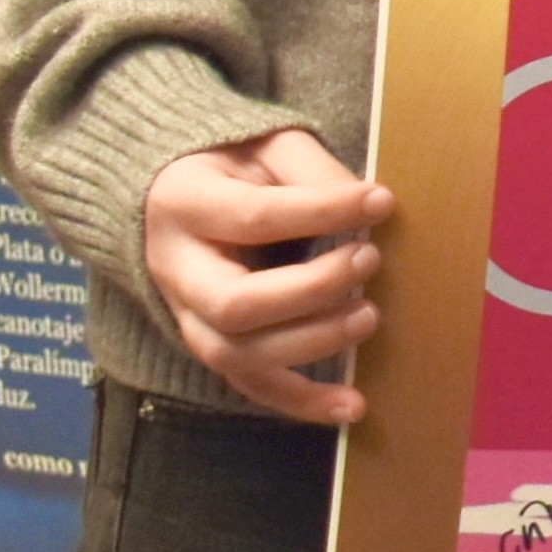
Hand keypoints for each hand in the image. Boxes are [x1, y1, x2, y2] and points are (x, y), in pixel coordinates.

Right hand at [136, 127, 394, 425]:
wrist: (172, 198)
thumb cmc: (233, 166)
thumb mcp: (266, 145)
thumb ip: (312, 169)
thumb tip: (367, 203)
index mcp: (184, 204)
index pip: (252, 217)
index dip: (320, 211)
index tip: (379, 201)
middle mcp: (175, 269)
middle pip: (234, 304)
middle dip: (311, 290)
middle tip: (369, 260)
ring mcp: (187, 316)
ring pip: (238, 354)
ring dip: (312, 343)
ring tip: (368, 316)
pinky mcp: (212, 345)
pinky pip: (251, 386)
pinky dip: (302, 402)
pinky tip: (352, 406)